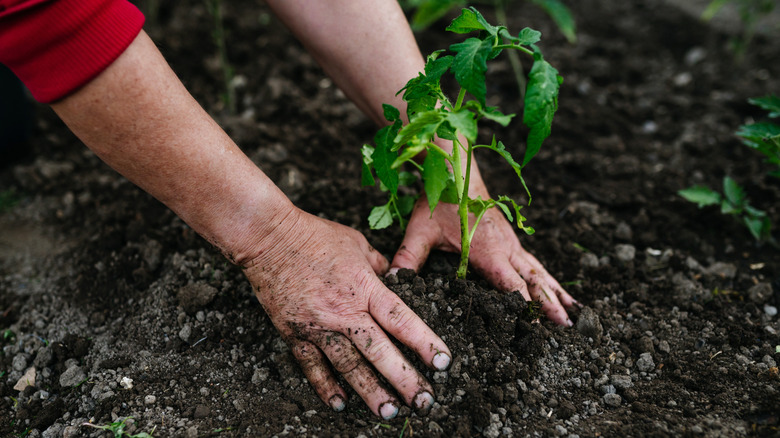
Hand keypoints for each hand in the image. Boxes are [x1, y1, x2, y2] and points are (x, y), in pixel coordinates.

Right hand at [242, 208, 451, 418]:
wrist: (268, 237)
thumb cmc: (315, 235)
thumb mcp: (356, 243)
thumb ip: (377, 265)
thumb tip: (393, 277)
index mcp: (365, 287)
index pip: (402, 320)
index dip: (425, 343)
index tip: (444, 363)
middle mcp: (344, 311)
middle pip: (380, 351)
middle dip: (404, 379)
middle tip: (424, 401)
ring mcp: (318, 326)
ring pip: (349, 366)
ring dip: (370, 392)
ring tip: (389, 412)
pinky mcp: (294, 333)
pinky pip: (312, 367)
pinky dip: (326, 387)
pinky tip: (340, 404)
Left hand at [390, 192, 576, 325]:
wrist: (459, 169)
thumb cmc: (441, 200)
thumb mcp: (420, 231)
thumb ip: (408, 257)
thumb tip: (393, 280)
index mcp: (487, 252)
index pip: (510, 285)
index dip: (523, 306)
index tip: (536, 327)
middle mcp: (506, 249)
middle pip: (533, 282)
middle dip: (550, 305)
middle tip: (566, 329)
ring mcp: (512, 244)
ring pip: (540, 273)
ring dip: (556, 294)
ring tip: (574, 316)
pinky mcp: (512, 240)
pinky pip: (535, 264)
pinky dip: (550, 280)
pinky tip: (559, 290)